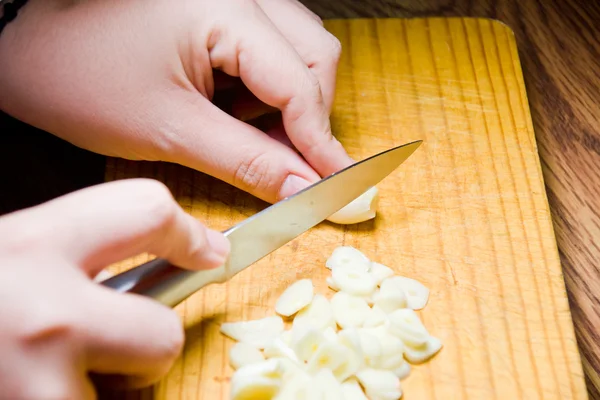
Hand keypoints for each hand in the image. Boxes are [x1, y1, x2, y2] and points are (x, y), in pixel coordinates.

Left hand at [0, 0, 353, 203]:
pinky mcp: (219, 7)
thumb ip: (245, 159)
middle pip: (313, 56)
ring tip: (247, 134)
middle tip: (292, 165)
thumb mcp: (169, 128)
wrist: (27, 43)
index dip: (320, 140)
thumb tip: (299, 187)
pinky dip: (265, 87)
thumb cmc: (80, 76)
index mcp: (223, 8)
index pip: (299, 82)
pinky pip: (269, 46)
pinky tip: (235, 109)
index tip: (336, 182)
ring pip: (297, 49)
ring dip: (288, 102)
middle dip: (308, 117)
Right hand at [0, 179, 229, 397]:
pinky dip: (80, 399)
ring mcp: (44, 382)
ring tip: (51, 371)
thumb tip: (172, 253)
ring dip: (110, 381)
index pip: (149, 211)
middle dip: (150, 341)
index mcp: (36, 245)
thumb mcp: (11, 250)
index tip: (208, 252)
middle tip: (113, 341)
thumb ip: (76, 248)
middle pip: (165, 332)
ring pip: (136, 383)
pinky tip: (34, 389)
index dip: (187, 234)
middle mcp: (48, 313)